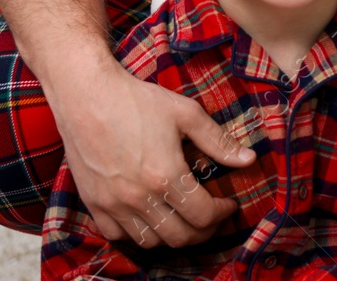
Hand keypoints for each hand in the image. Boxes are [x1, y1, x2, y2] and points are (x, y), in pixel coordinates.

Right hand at [53, 59, 254, 247]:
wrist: (87, 95)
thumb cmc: (137, 100)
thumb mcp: (186, 113)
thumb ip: (218, 141)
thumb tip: (249, 159)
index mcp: (165, 176)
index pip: (203, 216)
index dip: (222, 214)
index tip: (228, 204)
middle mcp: (138, 197)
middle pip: (179, 237)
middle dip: (203, 231)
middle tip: (211, 216)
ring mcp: (113, 204)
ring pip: (149, 242)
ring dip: (172, 236)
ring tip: (183, 218)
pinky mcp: (92, 203)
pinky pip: (117, 236)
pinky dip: (137, 234)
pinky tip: (148, 217)